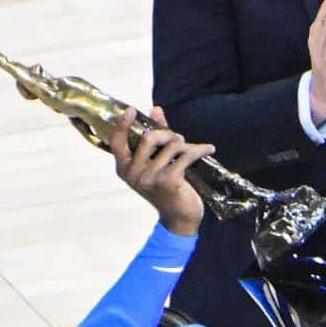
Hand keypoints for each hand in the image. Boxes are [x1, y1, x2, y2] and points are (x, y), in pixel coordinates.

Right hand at [109, 107, 214, 236]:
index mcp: (124, 169)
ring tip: (190, 149)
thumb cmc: (166, 187)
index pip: (117, 143)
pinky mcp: (168, 181)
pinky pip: (185, 155)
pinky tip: (209, 149)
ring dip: (184, 144)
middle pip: (149, 138)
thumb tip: (156, 110)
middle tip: (178, 139)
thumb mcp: (156, 162)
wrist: (179, 217)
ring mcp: (150, 179)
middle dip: (167, 134)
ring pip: (170, 146)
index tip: (131, 110)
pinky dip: (199, 150)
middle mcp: (134, 174)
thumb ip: (155, 136)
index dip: (122, 125)